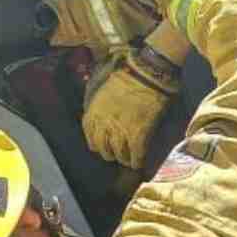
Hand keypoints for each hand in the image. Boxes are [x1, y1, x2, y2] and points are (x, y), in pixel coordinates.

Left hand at [82, 48, 179, 168]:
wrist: (147, 73)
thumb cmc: (128, 75)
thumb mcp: (104, 88)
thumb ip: (99, 103)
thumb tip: (102, 114)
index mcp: (95, 110)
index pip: (89, 134)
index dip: (95, 142)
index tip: (99, 145)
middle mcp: (104, 123)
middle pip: (102, 147)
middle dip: (108, 153)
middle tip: (114, 155)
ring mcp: (121, 130)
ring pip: (119, 153)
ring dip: (123, 158)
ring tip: (127, 160)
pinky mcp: (138, 134)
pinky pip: (136, 154)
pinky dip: (137, 160)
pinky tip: (138, 163)